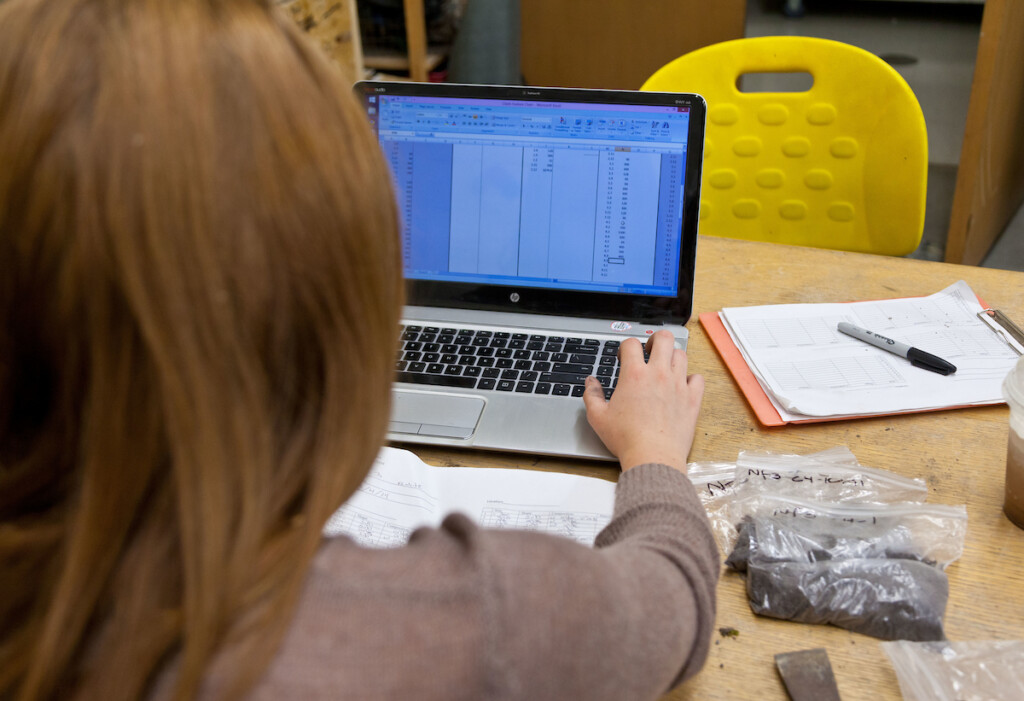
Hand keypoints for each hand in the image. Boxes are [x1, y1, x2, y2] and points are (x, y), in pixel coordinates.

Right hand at [582, 330, 703, 472]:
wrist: (653, 457)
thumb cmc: (626, 439)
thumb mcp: (598, 417)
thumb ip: (591, 395)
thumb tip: (590, 382)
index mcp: (634, 375)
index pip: (631, 344)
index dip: (625, 347)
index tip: (624, 358)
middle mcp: (658, 374)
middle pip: (663, 338)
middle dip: (654, 340)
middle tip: (649, 351)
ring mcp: (678, 385)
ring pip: (681, 354)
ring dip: (672, 357)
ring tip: (664, 368)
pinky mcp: (692, 399)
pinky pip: (697, 378)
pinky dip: (691, 378)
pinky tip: (682, 386)